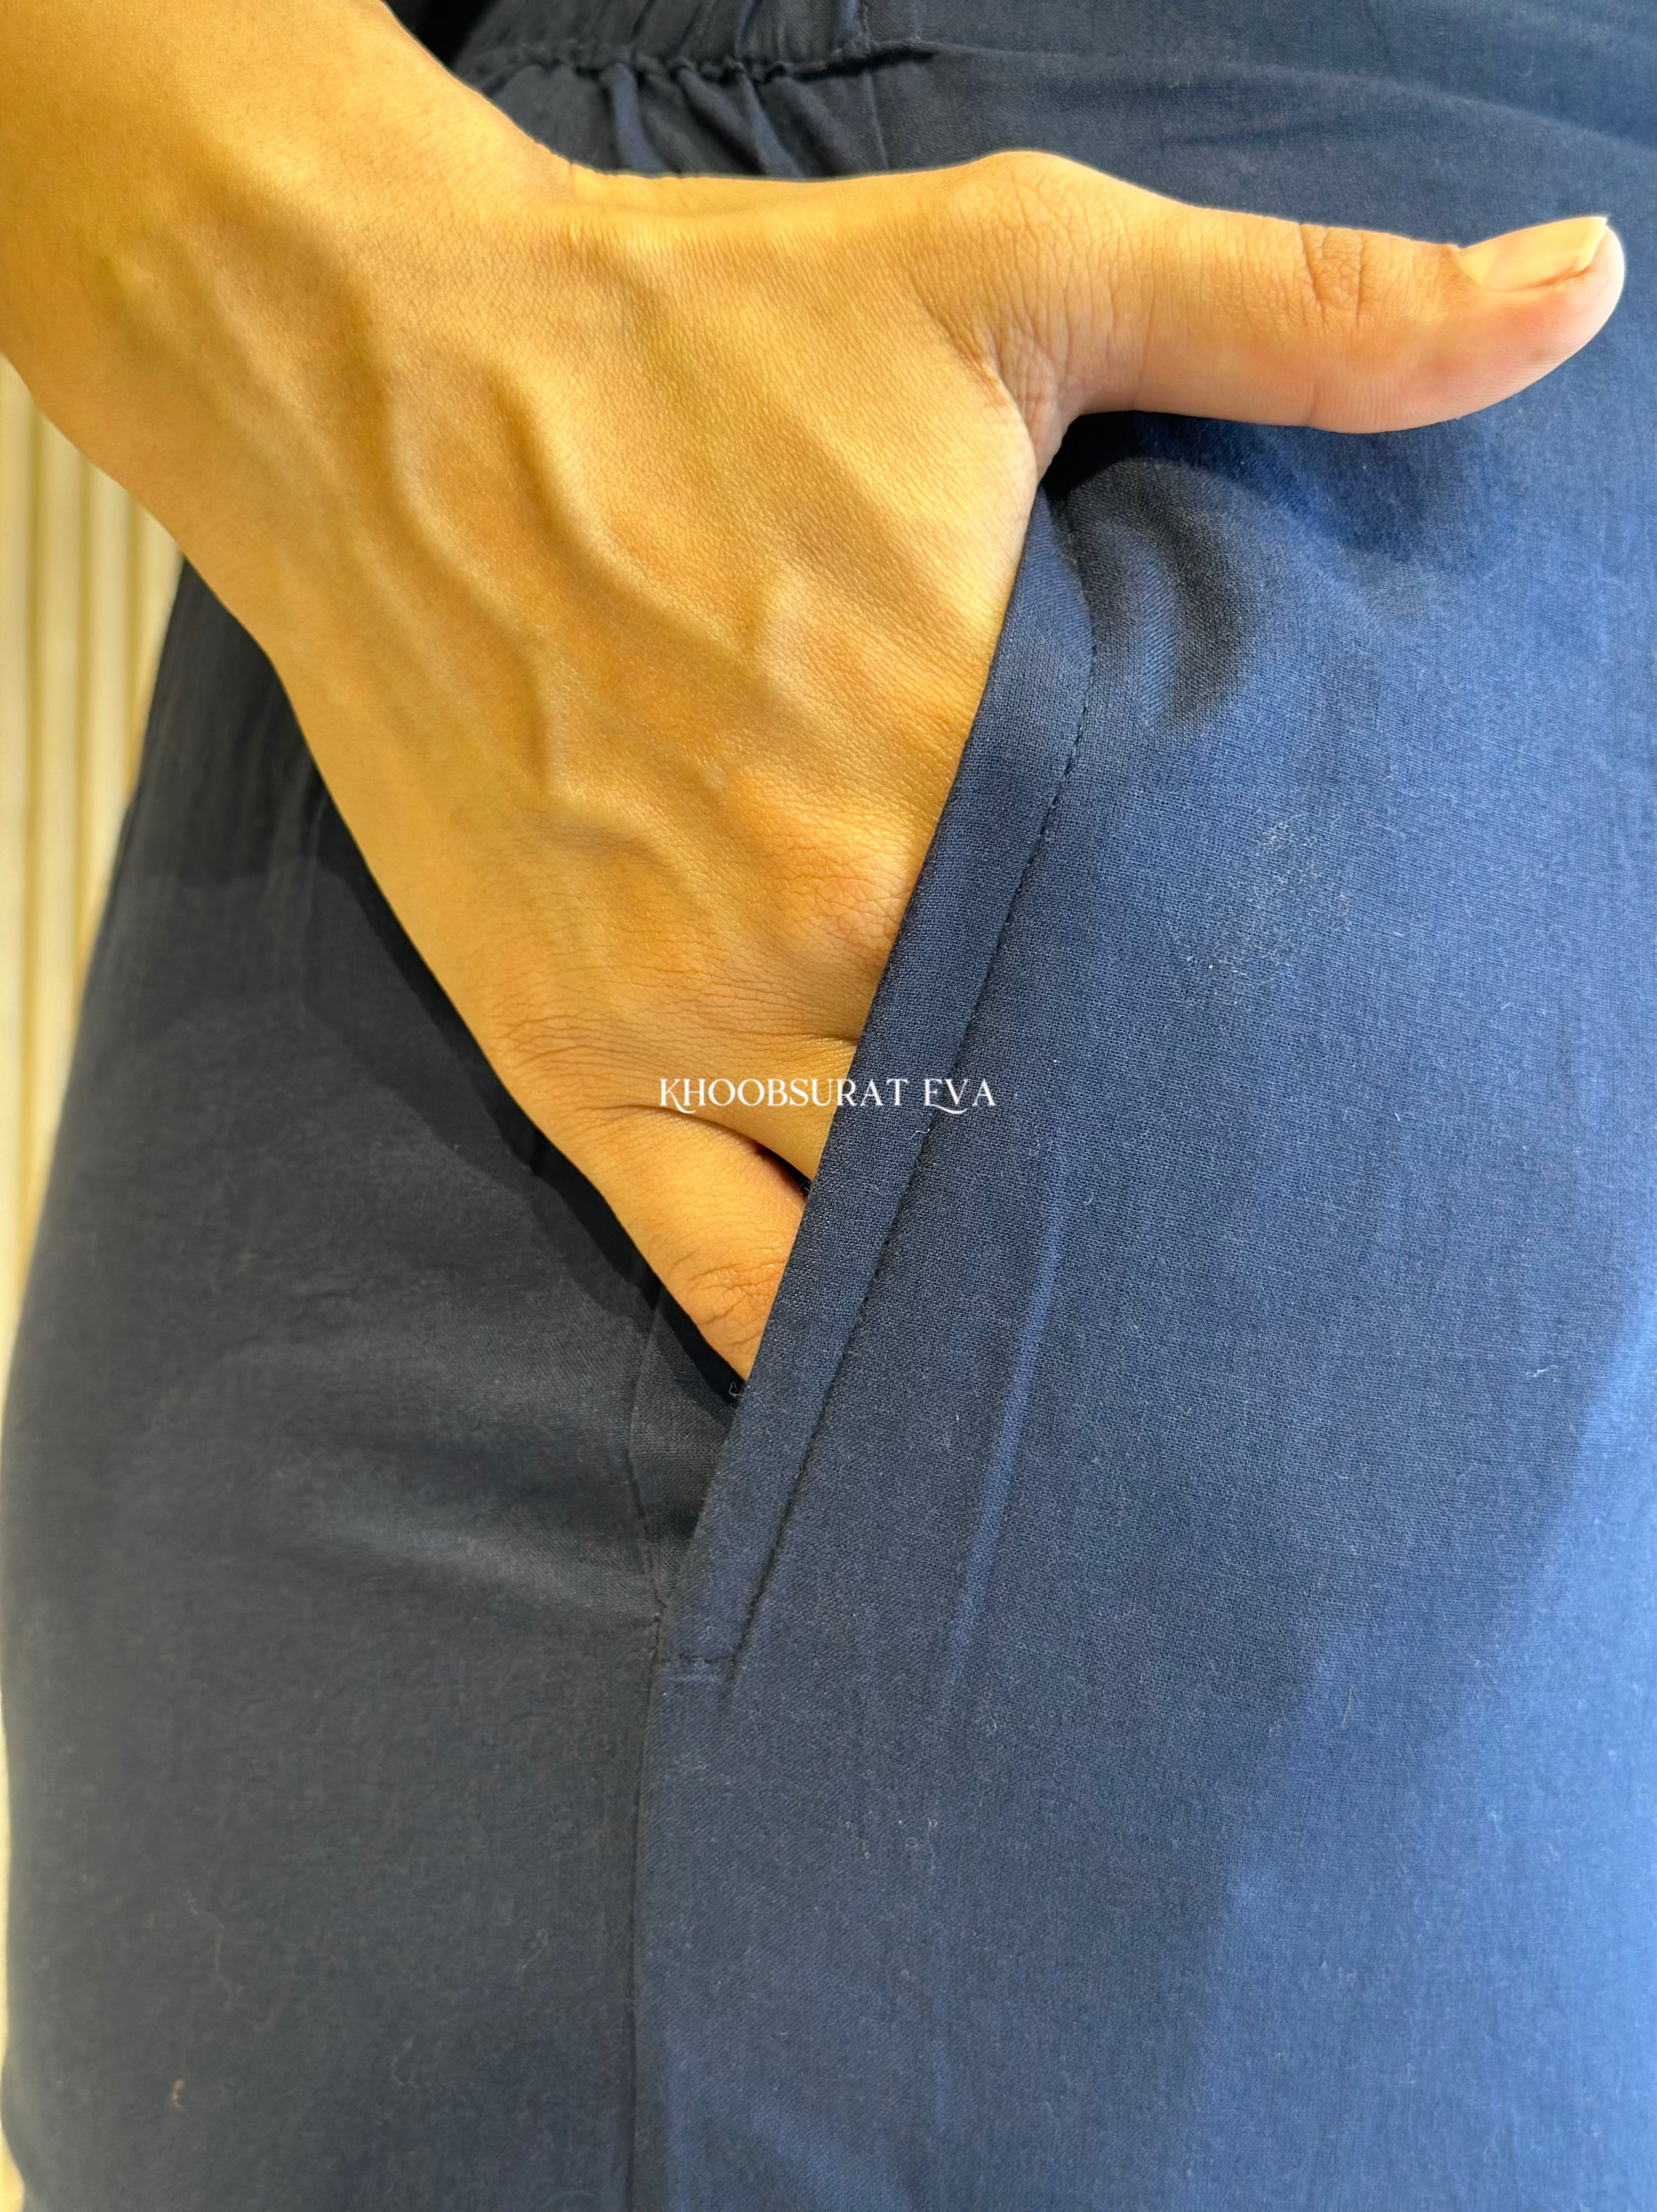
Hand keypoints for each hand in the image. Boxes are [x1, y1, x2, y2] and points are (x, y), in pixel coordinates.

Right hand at [48, 9, 1615, 1374]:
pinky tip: (900, 1373)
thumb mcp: (1013, 264)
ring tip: (1109, 1325)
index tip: (1331, 1081)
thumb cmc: (687, 326)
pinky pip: (709, 1270)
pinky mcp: (565, 1056)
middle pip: (1045, 1122)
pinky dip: (811, 1341)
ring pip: (889, 1226)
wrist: (372, 375)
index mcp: (950, 751)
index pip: (1167, 969)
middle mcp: (820, 916)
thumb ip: (1307, 314)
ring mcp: (680, 1012)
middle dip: (1150, 1175)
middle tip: (1252, 1230)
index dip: (1263, 1044)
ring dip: (1001, 1276)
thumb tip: (1575, 290)